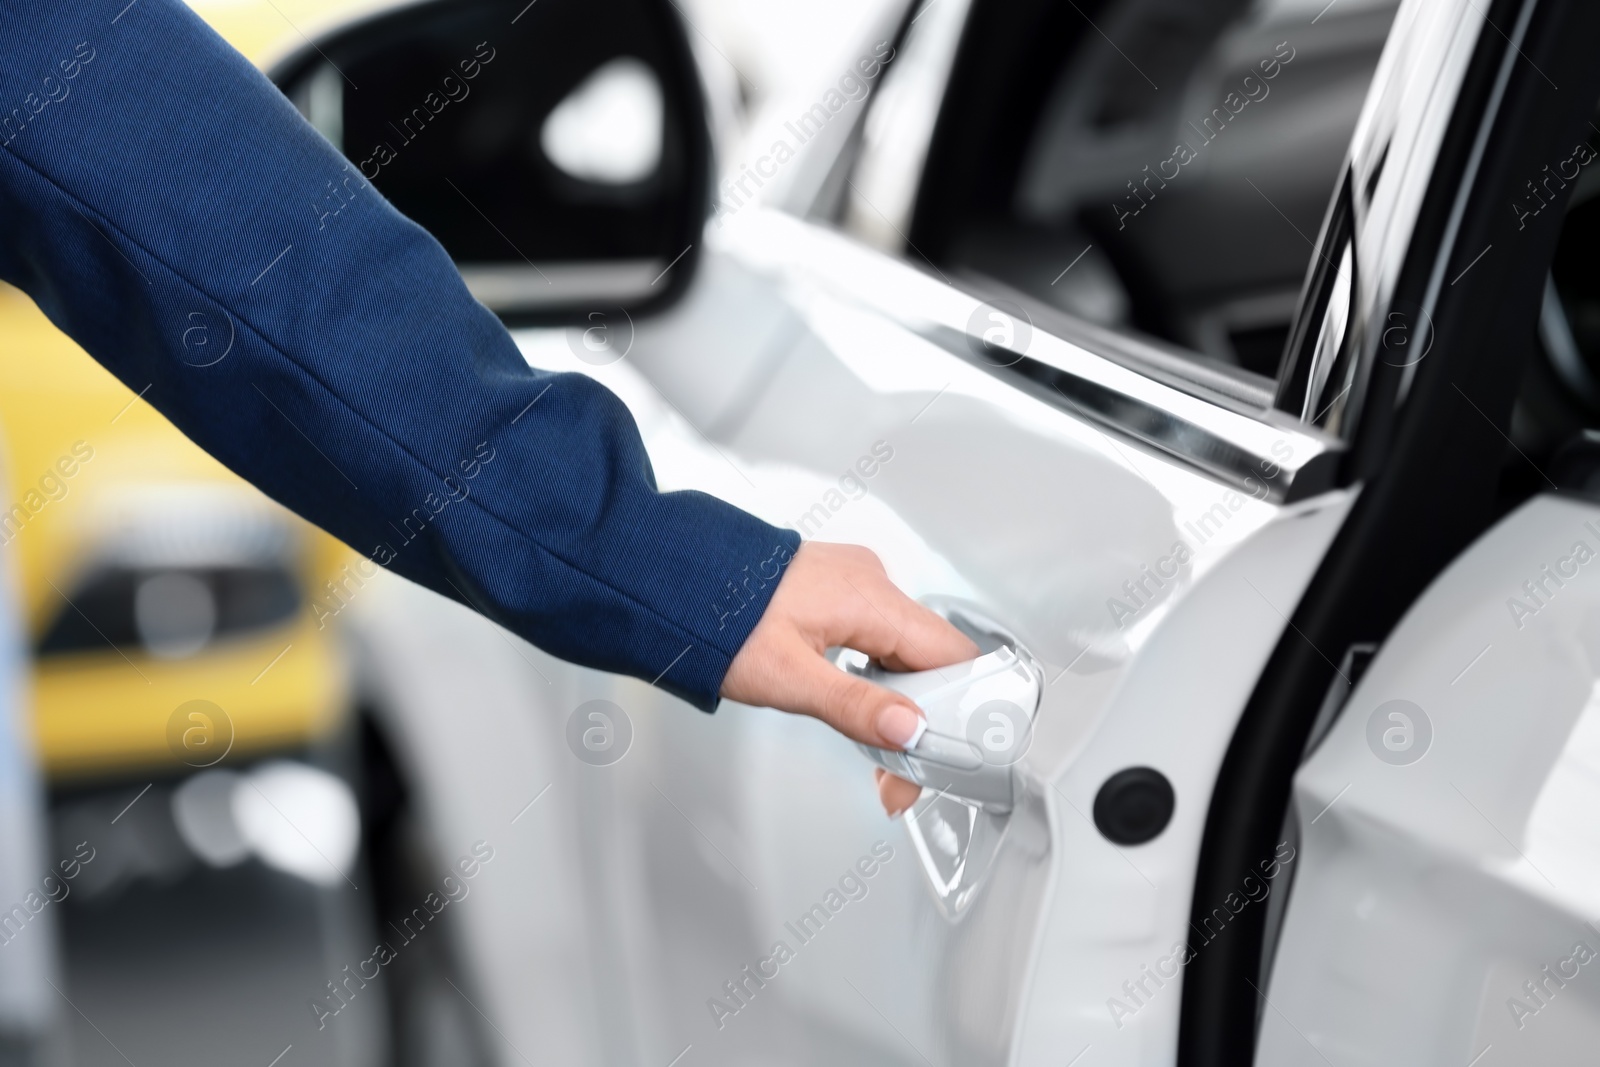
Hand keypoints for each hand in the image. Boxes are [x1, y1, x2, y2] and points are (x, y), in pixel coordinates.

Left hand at [720, 541, 977, 816]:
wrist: (669, 581)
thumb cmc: (717, 618)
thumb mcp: (788, 678)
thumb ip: (855, 707)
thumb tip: (909, 728)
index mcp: (871, 597)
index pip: (952, 655)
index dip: (956, 710)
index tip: (937, 754)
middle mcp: (870, 581)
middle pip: (930, 657)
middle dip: (921, 717)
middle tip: (896, 773)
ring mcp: (853, 582)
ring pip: (902, 649)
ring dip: (896, 700)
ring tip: (874, 748)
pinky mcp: (834, 589)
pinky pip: (876, 634)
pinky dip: (875, 674)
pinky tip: (858, 705)